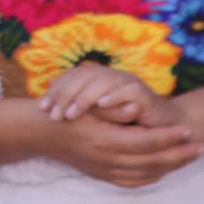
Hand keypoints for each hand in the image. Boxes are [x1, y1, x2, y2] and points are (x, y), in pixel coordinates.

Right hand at [32, 98, 203, 188]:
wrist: (44, 132)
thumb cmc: (69, 112)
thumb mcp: (89, 105)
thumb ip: (114, 108)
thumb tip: (136, 107)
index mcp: (106, 141)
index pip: (146, 143)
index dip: (169, 138)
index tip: (189, 131)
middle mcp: (106, 160)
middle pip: (152, 162)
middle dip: (180, 155)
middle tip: (203, 147)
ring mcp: (104, 170)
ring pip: (145, 174)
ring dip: (171, 166)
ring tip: (191, 156)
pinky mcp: (102, 175)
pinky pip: (132, 182)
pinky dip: (151, 177)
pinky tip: (165, 169)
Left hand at [40, 62, 188, 129]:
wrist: (161, 129)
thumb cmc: (125, 124)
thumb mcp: (97, 117)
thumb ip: (80, 110)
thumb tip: (49, 111)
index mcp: (100, 79)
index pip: (74, 75)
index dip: (57, 89)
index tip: (42, 108)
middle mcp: (114, 77)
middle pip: (85, 75)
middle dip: (66, 94)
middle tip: (54, 115)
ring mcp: (129, 84)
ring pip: (104, 81)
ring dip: (85, 97)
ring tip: (72, 115)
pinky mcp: (145, 95)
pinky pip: (128, 91)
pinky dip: (114, 96)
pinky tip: (102, 106)